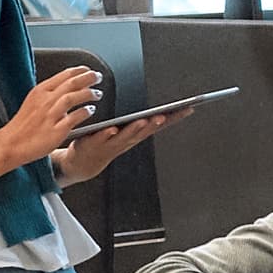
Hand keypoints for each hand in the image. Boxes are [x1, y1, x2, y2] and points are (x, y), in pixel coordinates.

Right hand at [0, 66, 103, 167]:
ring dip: (89, 93)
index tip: (89, 70)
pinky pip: (74, 118)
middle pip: (71, 83)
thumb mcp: (33, 102)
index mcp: (39, 91)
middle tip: (98, 77)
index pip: (64, 75)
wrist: (10, 144)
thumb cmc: (23, 125)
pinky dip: (85, 112)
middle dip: (88, 78)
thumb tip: (69, 85)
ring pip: (73, 97)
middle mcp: (45, 101)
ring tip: (98, 94)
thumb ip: (49, 93)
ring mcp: (49, 115)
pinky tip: (91, 110)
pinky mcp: (55, 130)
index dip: (80, 71)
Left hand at [48, 98, 193, 184]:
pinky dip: (107, 135)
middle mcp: (127, 140)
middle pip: (144, 131)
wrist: (84, 163)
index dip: (174, 118)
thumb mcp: (128, 134)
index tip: (188, 108)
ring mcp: (110, 143)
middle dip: (154, 124)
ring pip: (125, 136)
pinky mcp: (93, 144)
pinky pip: (101, 139)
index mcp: (136, 135)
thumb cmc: (106, 144)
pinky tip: (112, 129)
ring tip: (143, 121)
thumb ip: (140, 124)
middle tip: (164, 116)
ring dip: (135, 129)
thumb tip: (162, 109)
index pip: (159, 125)